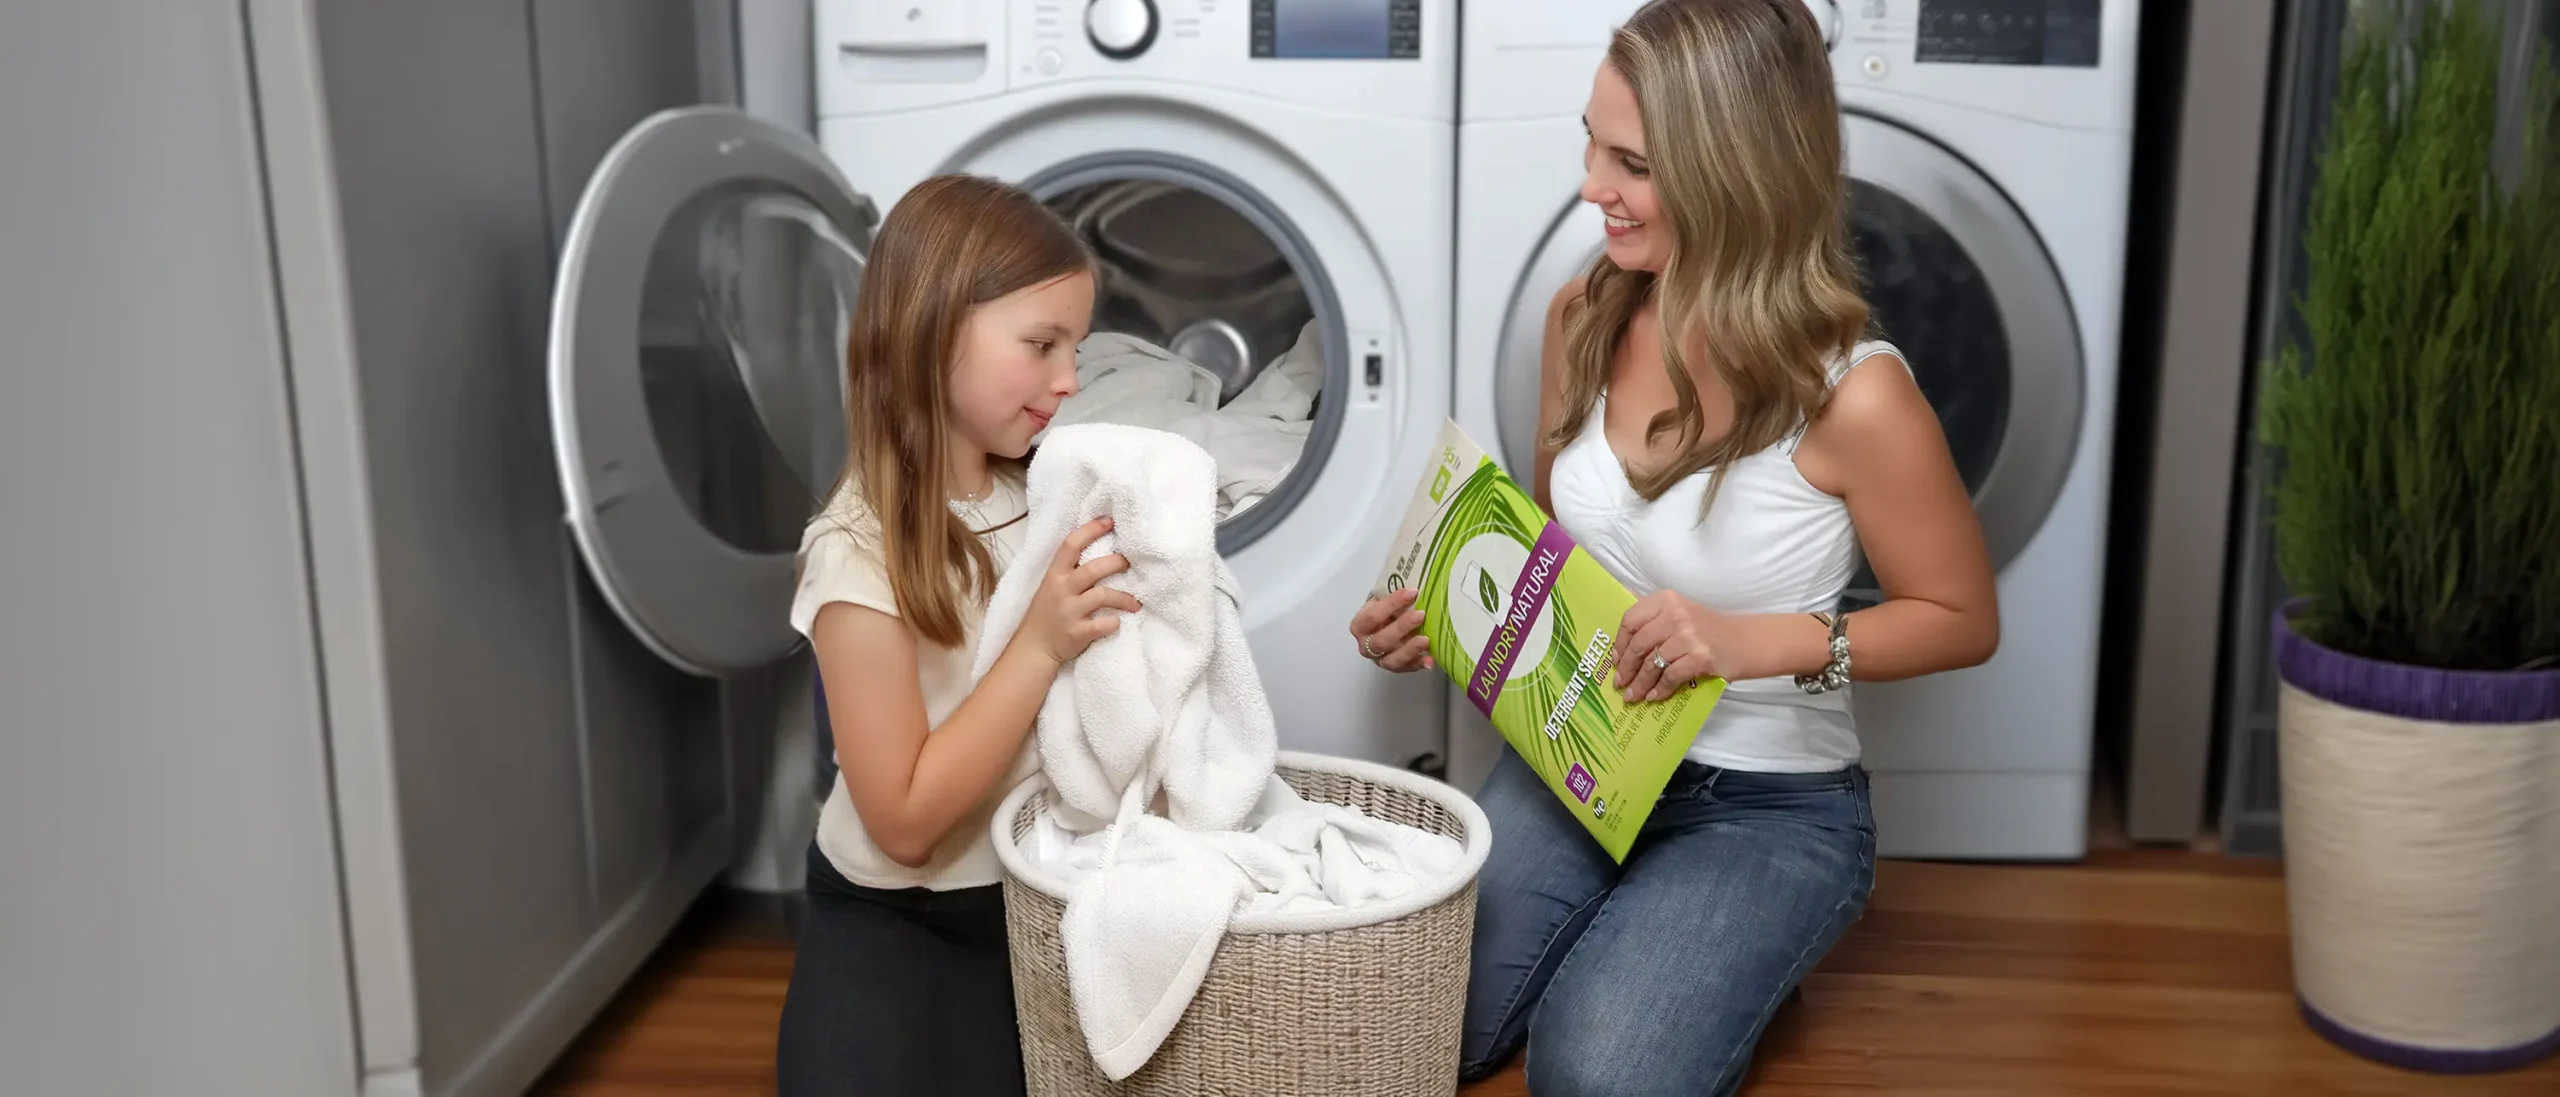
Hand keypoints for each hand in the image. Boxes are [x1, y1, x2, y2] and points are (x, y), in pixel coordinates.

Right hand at [1013, 516, 1139, 666]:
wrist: (1034, 647)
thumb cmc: (1047, 612)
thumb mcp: (1051, 585)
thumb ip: (1070, 570)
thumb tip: (1100, 548)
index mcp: (1054, 574)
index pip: (1071, 544)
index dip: (1091, 530)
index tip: (1109, 521)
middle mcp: (1061, 590)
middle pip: (1093, 569)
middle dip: (1116, 563)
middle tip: (1130, 563)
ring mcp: (1068, 611)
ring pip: (1102, 596)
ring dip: (1124, 597)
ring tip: (1136, 602)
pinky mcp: (1076, 633)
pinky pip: (1102, 625)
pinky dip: (1114, 623)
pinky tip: (1118, 622)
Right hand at [1347, 588, 1433, 672]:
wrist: (1386, 623)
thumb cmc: (1385, 610)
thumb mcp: (1383, 599)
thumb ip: (1391, 594)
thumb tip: (1412, 586)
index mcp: (1359, 625)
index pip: (1371, 616)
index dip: (1391, 604)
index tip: (1412, 592)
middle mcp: (1366, 645)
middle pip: (1380, 641)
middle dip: (1401, 627)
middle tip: (1421, 615)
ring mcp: (1380, 660)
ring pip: (1392, 660)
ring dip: (1409, 650)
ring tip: (1426, 639)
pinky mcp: (1395, 668)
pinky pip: (1406, 669)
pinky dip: (1418, 664)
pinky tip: (1430, 659)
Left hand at [1613, 591, 1740, 701]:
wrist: (1745, 642)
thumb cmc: (1708, 630)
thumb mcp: (1680, 613)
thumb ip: (1653, 622)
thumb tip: (1620, 649)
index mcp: (1666, 600)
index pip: (1631, 620)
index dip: (1620, 644)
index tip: (1615, 660)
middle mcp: (1675, 614)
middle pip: (1638, 644)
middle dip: (1626, 668)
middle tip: (1620, 683)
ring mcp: (1688, 635)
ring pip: (1652, 663)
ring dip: (1639, 684)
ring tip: (1633, 695)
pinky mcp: (1699, 657)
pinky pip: (1670, 677)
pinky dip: (1660, 689)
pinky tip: (1655, 696)